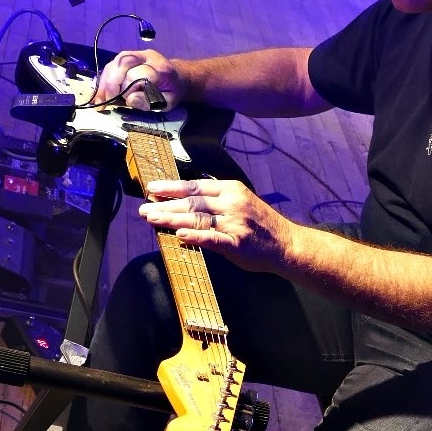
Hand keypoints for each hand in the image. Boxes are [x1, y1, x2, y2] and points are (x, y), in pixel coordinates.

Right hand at [94, 46, 183, 107]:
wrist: (177, 77)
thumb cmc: (172, 92)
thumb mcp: (166, 102)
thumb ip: (149, 102)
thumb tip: (129, 100)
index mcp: (161, 68)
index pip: (138, 74)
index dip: (128, 88)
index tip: (126, 101)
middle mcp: (148, 56)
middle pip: (124, 63)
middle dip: (113, 82)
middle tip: (109, 100)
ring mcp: (138, 54)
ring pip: (116, 62)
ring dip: (106, 80)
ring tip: (102, 98)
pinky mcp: (129, 56)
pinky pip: (113, 64)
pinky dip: (105, 78)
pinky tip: (102, 92)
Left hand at [139, 177, 293, 272]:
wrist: (287, 244)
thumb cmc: (260, 225)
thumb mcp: (241, 202)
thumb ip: (215, 202)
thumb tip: (182, 204)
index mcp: (231, 189)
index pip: (195, 186)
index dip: (171, 188)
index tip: (151, 188)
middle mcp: (232, 203)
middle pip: (191, 203)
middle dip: (164, 205)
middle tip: (143, 209)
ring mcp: (235, 223)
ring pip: (197, 219)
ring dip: (171, 220)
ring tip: (152, 219)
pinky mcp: (237, 243)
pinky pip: (212, 239)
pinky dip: (195, 237)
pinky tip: (179, 236)